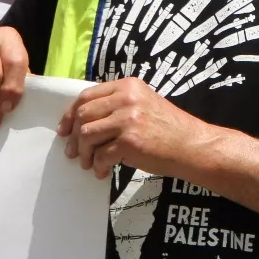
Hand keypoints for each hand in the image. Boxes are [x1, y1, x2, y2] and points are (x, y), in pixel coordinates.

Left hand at [58, 77, 209, 178]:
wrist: (193, 145)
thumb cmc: (170, 129)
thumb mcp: (145, 104)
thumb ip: (118, 105)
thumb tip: (84, 121)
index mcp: (129, 86)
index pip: (87, 95)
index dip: (70, 114)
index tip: (65, 130)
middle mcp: (127, 98)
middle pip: (83, 115)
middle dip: (75, 137)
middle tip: (75, 152)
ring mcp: (128, 119)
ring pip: (87, 135)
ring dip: (85, 153)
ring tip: (90, 163)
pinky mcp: (130, 141)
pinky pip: (101, 155)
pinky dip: (98, 166)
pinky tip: (103, 171)